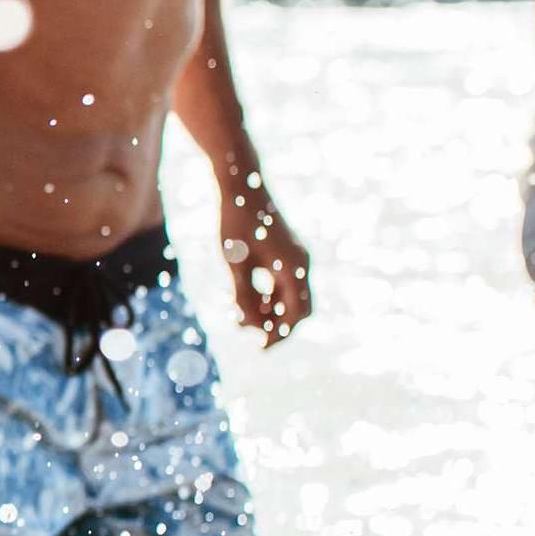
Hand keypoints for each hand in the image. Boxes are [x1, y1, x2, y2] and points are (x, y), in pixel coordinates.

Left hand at [221, 182, 310, 343]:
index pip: (296, 312)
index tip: (262, 348)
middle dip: (278, 325)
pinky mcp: (284, 251)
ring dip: (268, 310)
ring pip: (288, 295)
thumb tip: (249, 324)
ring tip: (239, 318)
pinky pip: (281, 282)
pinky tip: (242, 299)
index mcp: (294, 267)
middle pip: (298, 307)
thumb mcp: (234, 263)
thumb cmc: (236, 223)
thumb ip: (243, 294)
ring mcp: (294, 256)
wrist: (242, 186)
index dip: (281, 333)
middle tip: (255, 340)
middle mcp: (300, 262)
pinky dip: (267, 295)